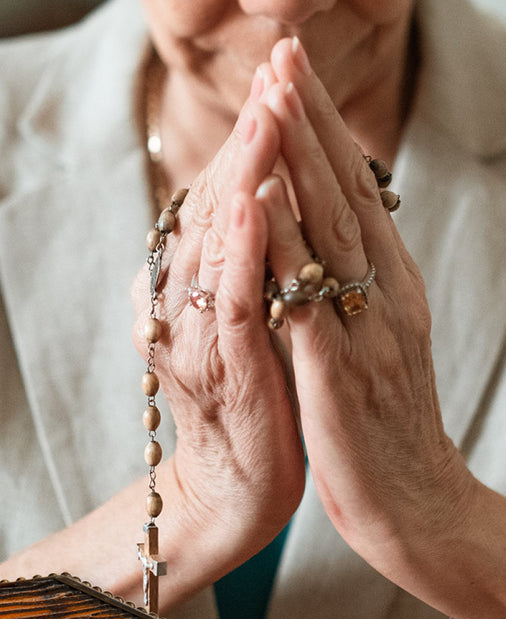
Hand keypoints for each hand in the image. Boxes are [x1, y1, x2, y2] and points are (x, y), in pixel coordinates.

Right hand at [131, 84, 306, 578]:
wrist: (237, 485)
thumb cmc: (247, 399)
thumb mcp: (236, 318)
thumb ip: (233, 264)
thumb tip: (251, 196)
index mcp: (178, 291)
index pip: (208, 204)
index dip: (240, 145)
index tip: (272, 88)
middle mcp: (174, 307)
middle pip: (206, 210)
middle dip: (244, 142)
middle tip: (273, 75)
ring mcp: (196, 337)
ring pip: (217, 245)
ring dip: (242, 177)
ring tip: (266, 115)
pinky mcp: (227, 367)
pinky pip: (233, 301)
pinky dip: (243, 251)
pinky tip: (257, 204)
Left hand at [255, 37, 475, 587]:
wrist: (413, 506)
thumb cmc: (382, 430)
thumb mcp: (373, 348)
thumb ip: (352, 296)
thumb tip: (320, 247)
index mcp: (391, 289)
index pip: (358, 196)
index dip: (327, 134)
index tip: (296, 78)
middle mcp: (384, 297)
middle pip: (347, 194)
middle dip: (312, 123)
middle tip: (283, 57)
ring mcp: (364, 332)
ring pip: (331, 232)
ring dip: (299, 162)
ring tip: (271, 101)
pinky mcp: (338, 375)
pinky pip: (307, 301)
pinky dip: (283, 249)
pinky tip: (260, 207)